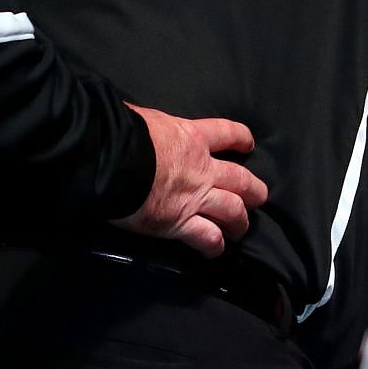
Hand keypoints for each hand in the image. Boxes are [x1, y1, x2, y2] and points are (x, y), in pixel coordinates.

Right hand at [114, 104, 269, 257]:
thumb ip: (155, 126)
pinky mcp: (179, 223)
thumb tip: (142, 124)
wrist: (109, 161)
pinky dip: (214, 245)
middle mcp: (202, 169)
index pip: (228, 133)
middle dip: (254, 190)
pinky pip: (207, 237)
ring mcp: (194, 198)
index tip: (248, 145)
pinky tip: (215, 250)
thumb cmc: (120, 133)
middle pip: (242, 180)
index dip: (241, 138)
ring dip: (240, 222)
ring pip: (233, 211)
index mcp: (192, 138)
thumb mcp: (144, 118)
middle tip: (258, 197)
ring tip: (240, 229)